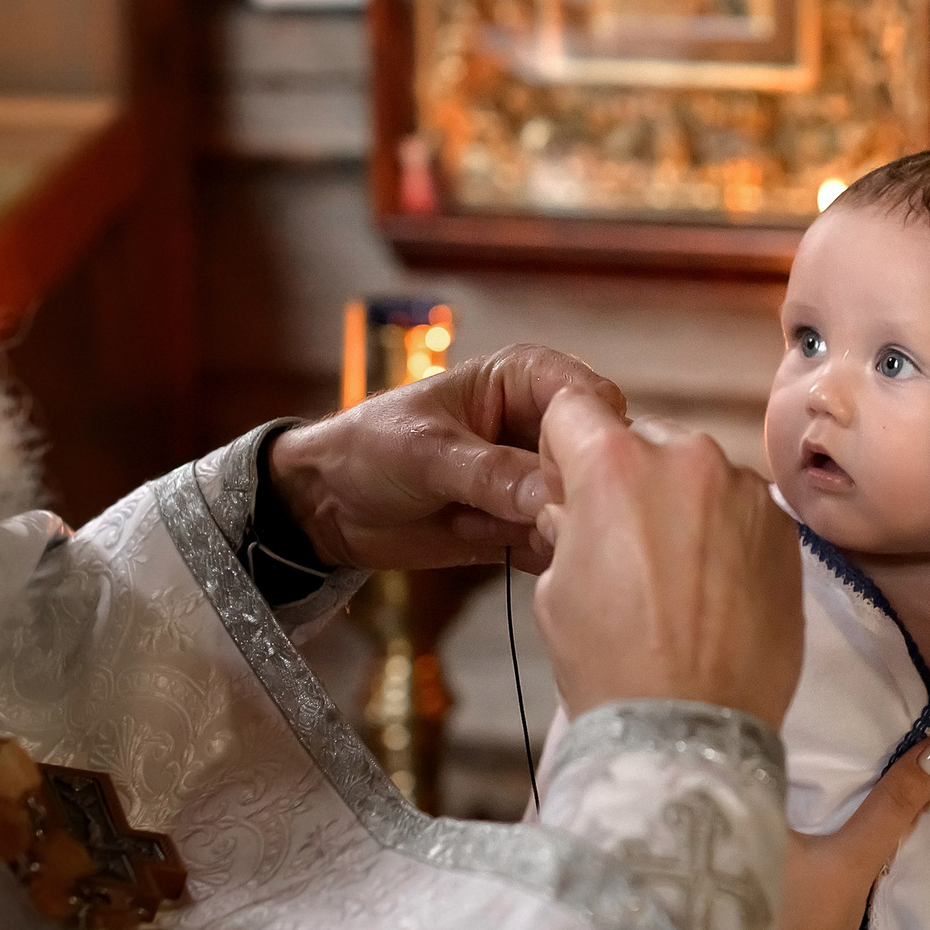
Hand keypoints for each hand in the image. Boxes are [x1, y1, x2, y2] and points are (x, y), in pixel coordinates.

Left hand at [265, 345, 625, 573]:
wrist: (329, 504)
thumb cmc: (368, 448)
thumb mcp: (426, 452)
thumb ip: (491, 472)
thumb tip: (553, 497)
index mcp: (525, 378)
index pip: (593, 400)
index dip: (591, 440)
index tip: (561, 480)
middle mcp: (541, 424)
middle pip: (600, 460)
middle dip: (567, 493)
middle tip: (517, 513)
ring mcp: (538, 477)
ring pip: (583, 507)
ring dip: (538, 527)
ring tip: (472, 519)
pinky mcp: (528, 523)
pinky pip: (559, 543)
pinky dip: (530, 551)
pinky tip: (474, 536)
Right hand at [530, 393, 802, 726]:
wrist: (691, 728)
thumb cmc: (610, 663)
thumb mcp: (554, 587)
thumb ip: (566, 524)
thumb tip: (576, 508)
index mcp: (615, 465)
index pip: (575, 408)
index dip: (564, 446)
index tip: (568, 485)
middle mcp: (688, 458)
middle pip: (644, 437)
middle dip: (629, 476)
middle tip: (624, 541)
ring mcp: (744, 490)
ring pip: (699, 471)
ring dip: (683, 502)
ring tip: (676, 573)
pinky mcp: (784, 527)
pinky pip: (741, 507)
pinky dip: (725, 531)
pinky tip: (714, 587)